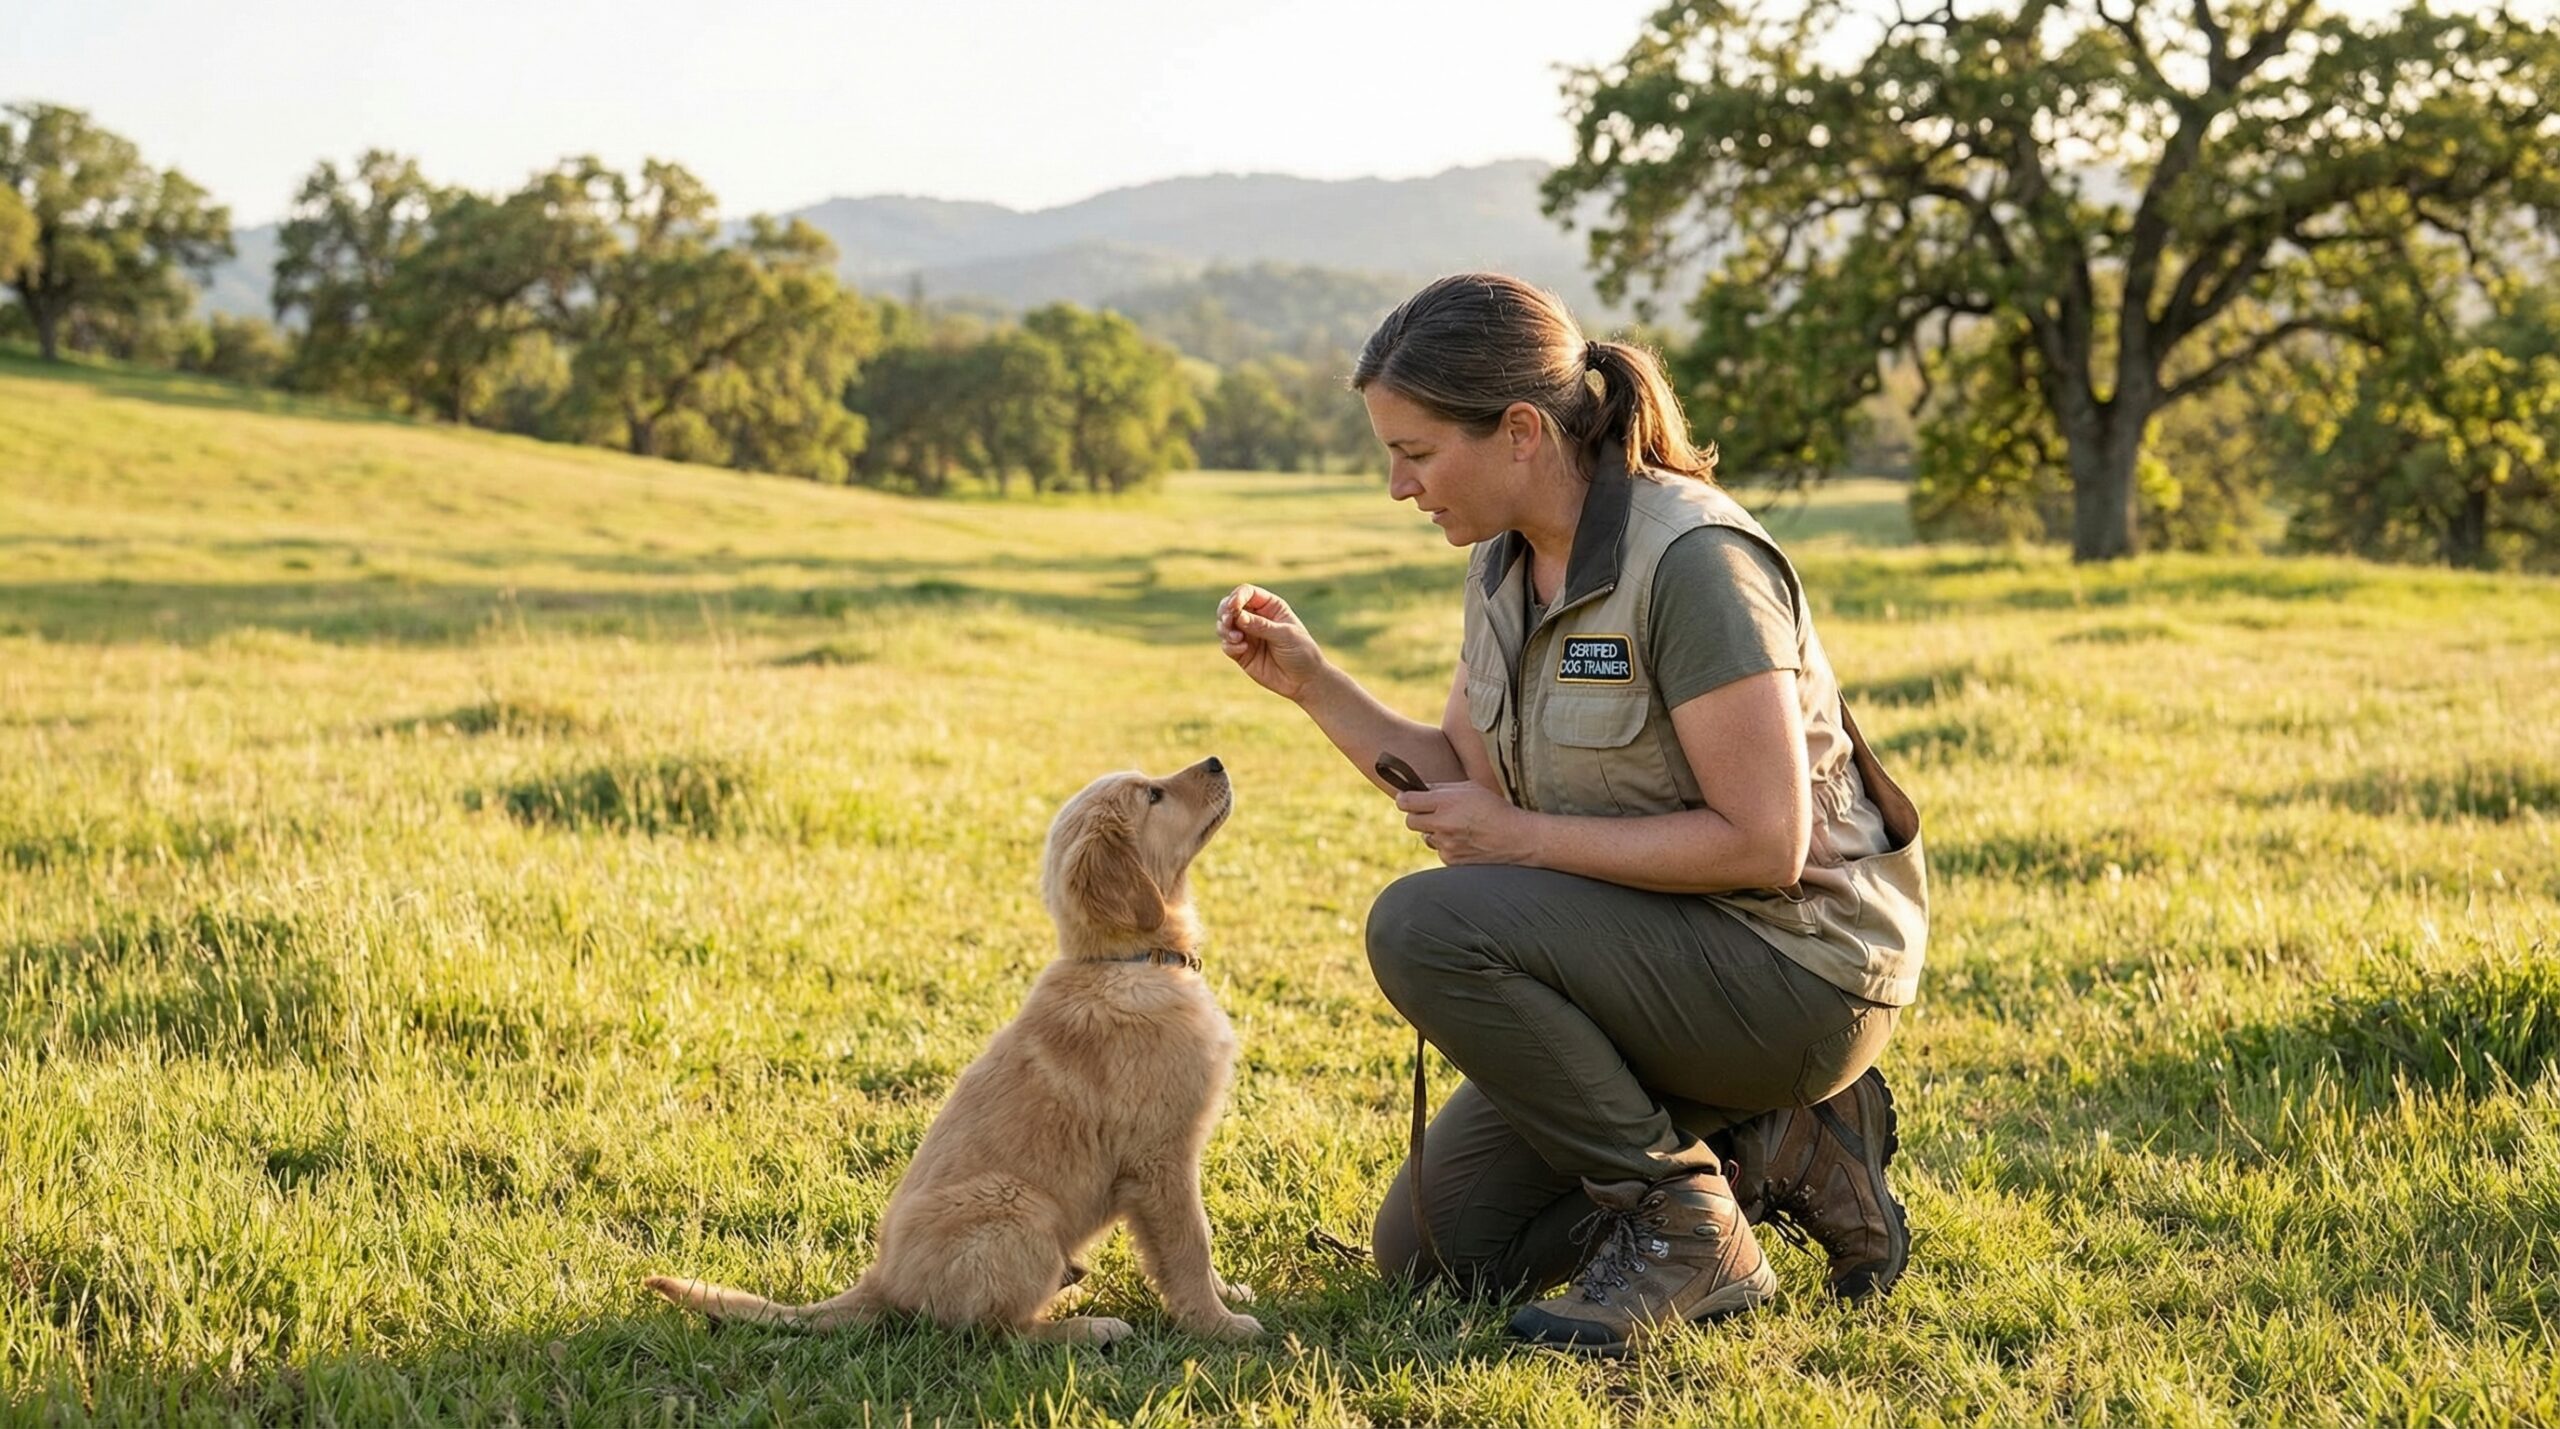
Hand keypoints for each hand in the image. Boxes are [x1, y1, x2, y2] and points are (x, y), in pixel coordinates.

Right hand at [1217, 584, 1327, 701]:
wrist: (1304, 681)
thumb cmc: (1301, 652)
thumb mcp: (1285, 635)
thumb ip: (1261, 625)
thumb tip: (1238, 616)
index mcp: (1270, 607)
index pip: (1247, 593)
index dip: (1237, 597)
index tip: (1234, 608)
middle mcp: (1256, 618)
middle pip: (1229, 605)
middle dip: (1225, 612)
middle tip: (1229, 621)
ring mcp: (1247, 635)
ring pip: (1224, 625)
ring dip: (1225, 629)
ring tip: (1237, 638)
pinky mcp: (1241, 653)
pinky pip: (1226, 644)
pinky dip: (1229, 645)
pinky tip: (1243, 649)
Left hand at [1396, 782, 1536, 865]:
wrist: (1516, 838)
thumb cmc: (1495, 808)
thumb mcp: (1470, 788)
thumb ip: (1442, 788)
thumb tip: (1420, 788)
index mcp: (1446, 802)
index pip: (1406, 802)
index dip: (1404, 799)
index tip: (1407, 799)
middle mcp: (1443, 824)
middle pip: (1410, 821)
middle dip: (1418, 816)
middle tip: (1432, 813)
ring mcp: (1446, 844)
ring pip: (1426, 837)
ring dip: (1434, 832)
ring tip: (1457, 827)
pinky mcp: (1451, 860)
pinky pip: (1440, 850)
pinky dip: (1447, 846)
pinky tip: (1465, 841)